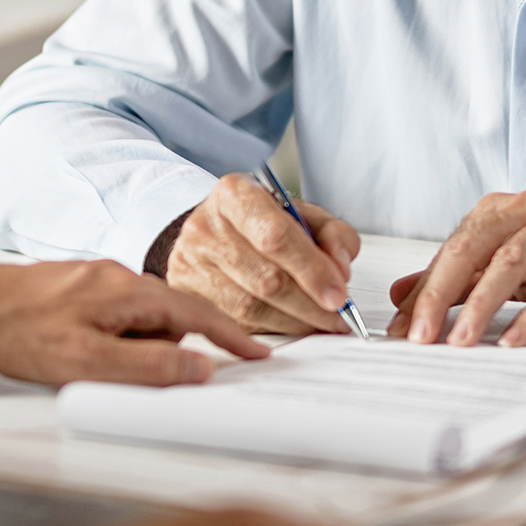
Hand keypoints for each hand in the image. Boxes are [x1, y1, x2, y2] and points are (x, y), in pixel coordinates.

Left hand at [0, 260, 268, 385]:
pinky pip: (115, 320)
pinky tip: (75, 355)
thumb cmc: (18, 332)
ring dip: (126, 353)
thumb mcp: (86, 362)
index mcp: (130, 292)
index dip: (232, 338)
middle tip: (113, 377)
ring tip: (78, 365)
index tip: (259, 355)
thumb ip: (148, 369)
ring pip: (139, 324)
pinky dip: (111, 344)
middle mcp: (120, 278)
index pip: (198, 315)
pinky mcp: (80, 290)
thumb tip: (200, 371)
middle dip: (157, 357)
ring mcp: (99, 282)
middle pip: (168, 323)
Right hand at [166, 173, 362, 334]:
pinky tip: (292, 325)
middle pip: (265, 279)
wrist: (212, 230)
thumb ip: (332, 234)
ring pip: (249, 308)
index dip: (311, 270)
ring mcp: (190, 265)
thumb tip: (340, 269)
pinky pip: (234, 325)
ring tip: (321, 323)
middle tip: (338, 316)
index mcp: (234, 195)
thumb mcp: (302, 213)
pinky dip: (271, 330)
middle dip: (309, 304)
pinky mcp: (185, 296)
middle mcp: (205, 228)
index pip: (276, 236)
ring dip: (294, 322)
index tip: (339, 295)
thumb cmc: (260, 222)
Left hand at [386, 191, 525, 347]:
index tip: (401, 331)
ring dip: (482, 304)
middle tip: (421, 336)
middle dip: (440, 294)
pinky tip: (515, 339)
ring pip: (511, 261)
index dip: (424, 291)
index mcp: (497, 211)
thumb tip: (401, 296)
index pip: (450, 251)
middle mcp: (524, 208)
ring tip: (461, 342)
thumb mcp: (509, 261)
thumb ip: (458, 278)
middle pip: (471, 249)